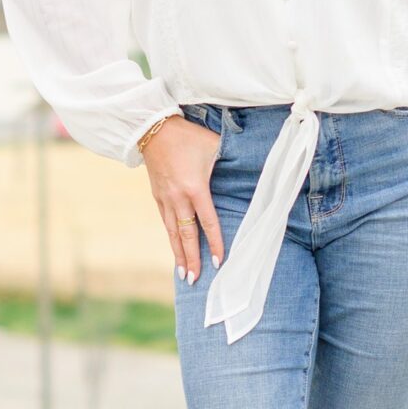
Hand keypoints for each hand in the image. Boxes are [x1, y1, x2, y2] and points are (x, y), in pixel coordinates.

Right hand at [141, 118, 224, 283]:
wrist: (153, 129)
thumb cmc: (189, 137)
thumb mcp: (215, 147)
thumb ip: (231, 161)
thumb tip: (254, 170)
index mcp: (194, 188)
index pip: (207, 222)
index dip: (214, 243)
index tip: (218, 261)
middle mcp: (178, 198)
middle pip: (186, 235)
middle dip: (191, 258)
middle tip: (195, 280)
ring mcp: (165, 199)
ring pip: (172, 232)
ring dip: (178, 254)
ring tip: (183, 274)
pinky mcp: (157, 196)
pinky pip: (165, 222)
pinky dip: (170, 238)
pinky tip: (174, 249)